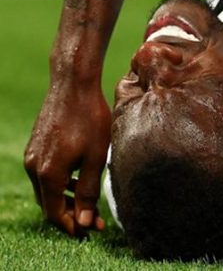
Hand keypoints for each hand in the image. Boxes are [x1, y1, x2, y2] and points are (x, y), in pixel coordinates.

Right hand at [24, 78, 111, 235]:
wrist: (73, 85)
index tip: (92, 232)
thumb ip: (88, 191)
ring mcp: (32, 156)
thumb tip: (86, 222)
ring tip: (89, 202)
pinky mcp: (36, 146)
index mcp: (48, 174)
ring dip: (66, 199)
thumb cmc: (90, 119)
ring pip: (46, 189)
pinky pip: (45, 174)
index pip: (55, 213)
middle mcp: (34, 167)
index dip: (73, 226)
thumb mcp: (95, 158)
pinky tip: (79, 179)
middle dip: (71, 215)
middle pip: (48, 203)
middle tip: (95, 221)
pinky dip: (60, 183)